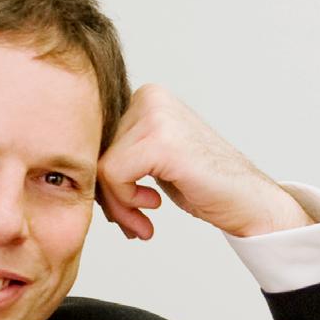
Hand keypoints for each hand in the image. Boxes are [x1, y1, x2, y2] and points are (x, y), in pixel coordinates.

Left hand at [97, 84, 312, 240]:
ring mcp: (156, 115)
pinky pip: (113, 175)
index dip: (103, 181)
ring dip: (118, 206)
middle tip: (133, 222)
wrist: (248, 201)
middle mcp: (149, 97)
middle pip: (95, 153)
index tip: (123, 209)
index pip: (96, 141)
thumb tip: (71, 169)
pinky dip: (126, 203)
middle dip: (109, 197)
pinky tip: (152, 209)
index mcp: (146, 97)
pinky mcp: (160, 141)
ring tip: (142, 222)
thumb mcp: (151, 161)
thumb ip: (119, 155)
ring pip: (101, 167)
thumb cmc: (202, 184)